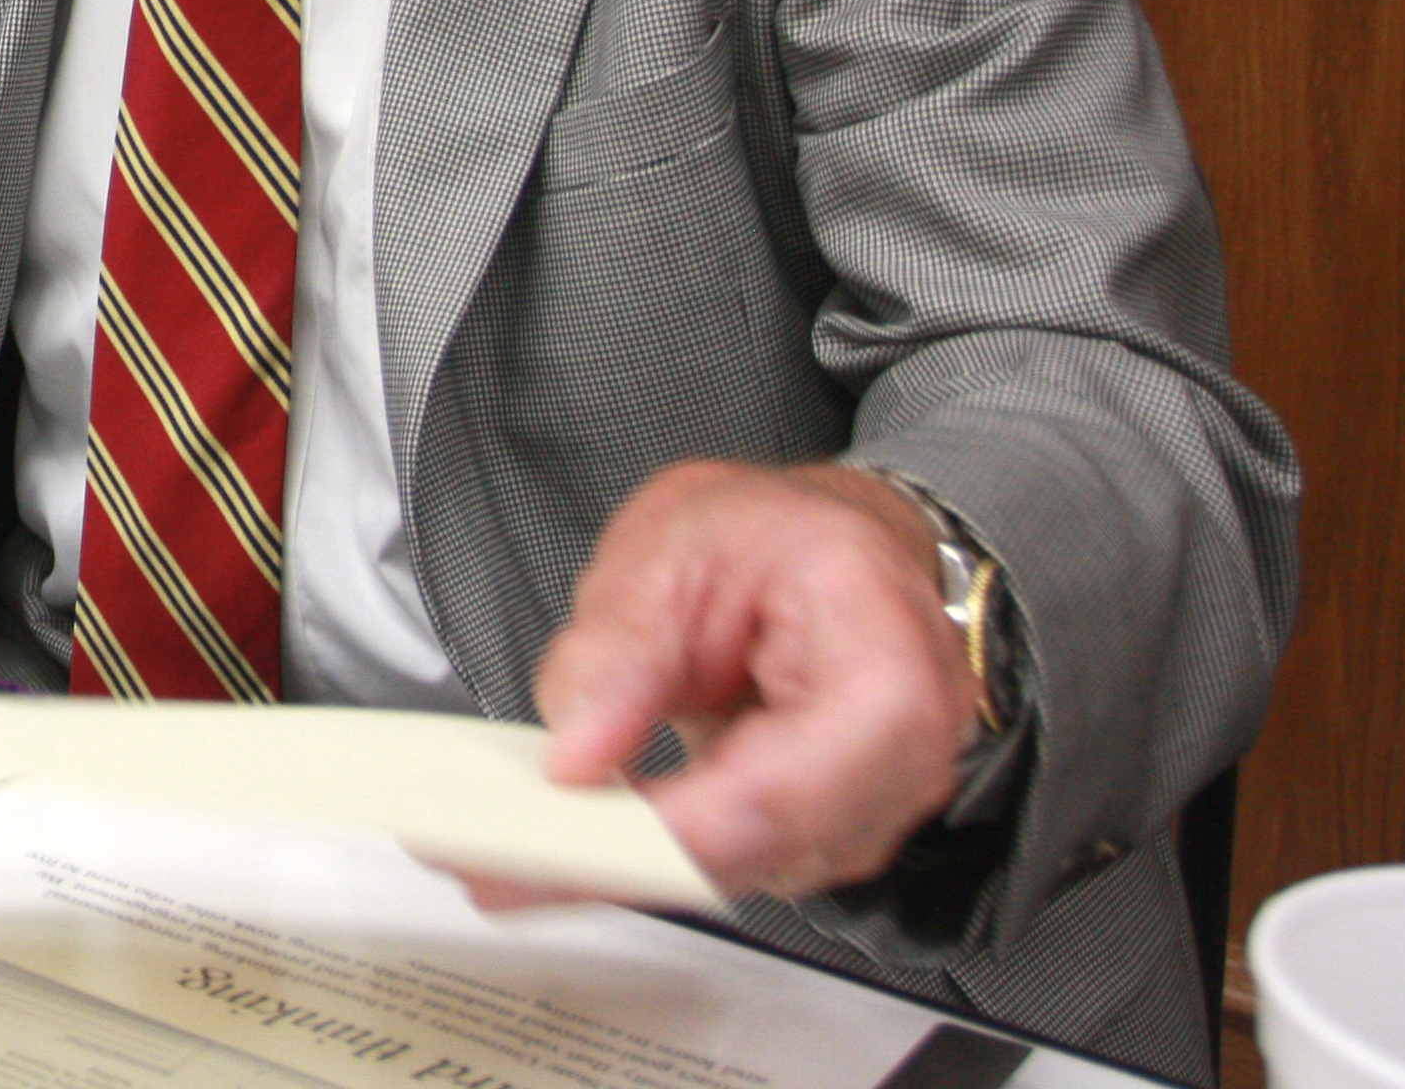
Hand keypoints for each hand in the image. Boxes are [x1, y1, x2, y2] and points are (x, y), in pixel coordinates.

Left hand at [533, 459, 979, 897]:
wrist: (832, 543)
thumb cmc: (777, 533)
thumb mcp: (673, 541)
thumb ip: (619, 647)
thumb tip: (576, 750)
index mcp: (886, 667)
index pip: (780, 790)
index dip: (664, 829)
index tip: (562, 839)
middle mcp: (902, 757)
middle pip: (757, 850)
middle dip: (622, 855)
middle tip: (502, 850)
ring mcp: (871, 806)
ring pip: (737, 870)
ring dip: (628, 857)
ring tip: (522, 828)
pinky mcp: (824, 830)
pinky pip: (731, 860)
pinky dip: (651, 846)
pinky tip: (583, 825)